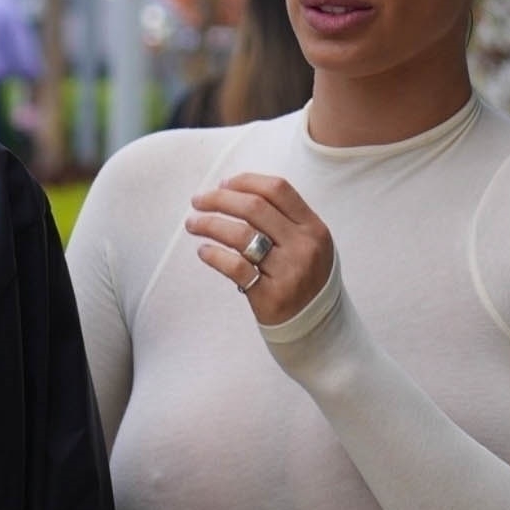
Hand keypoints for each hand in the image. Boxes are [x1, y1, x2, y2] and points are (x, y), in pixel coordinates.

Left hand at [185, 173, 331, 327]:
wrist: (316, 327)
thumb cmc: (303, 279)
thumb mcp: (308, 245)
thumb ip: (283, 220)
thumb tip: (235, 193)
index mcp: (313, 227)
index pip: (277, 189)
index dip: (246, 182)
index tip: (222, 184)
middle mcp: (303, 246)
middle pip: (254, 208)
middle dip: (219, 199)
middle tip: (197, 201)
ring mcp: (288, 271)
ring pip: (241, 235)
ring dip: (210, 224)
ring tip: (192, 223)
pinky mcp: (271, 296)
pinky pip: (235, 267)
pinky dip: (214, 255)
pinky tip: (203, 251)